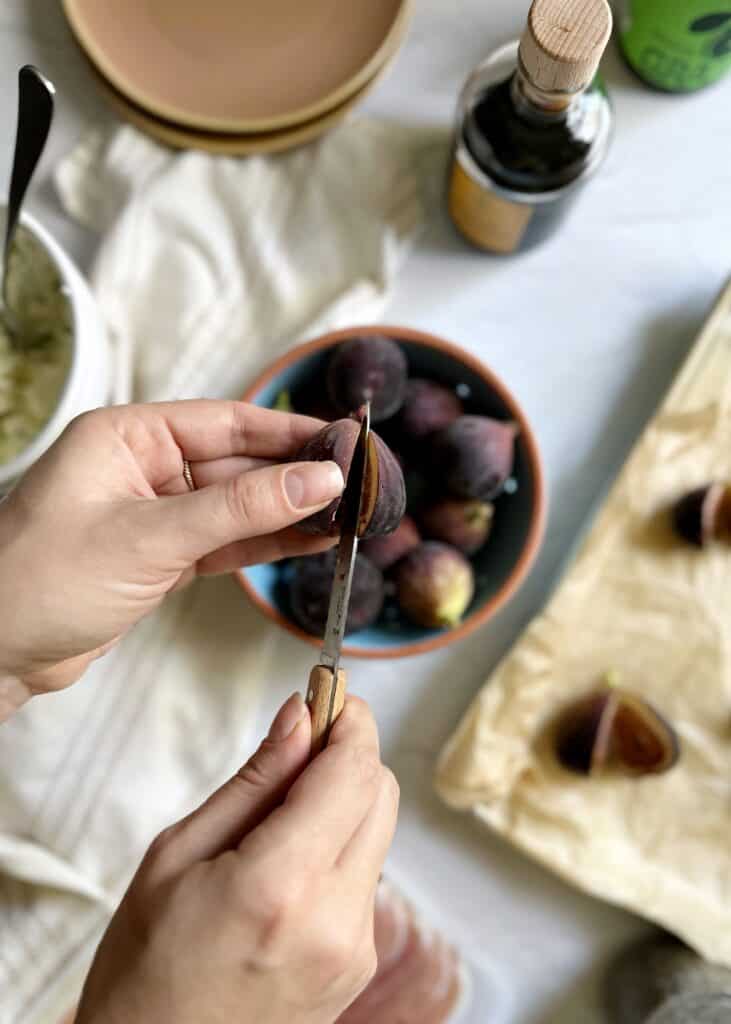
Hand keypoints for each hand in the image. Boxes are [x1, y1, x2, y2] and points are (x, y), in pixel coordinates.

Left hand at [0, 401, 342, 713]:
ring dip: (288, 513)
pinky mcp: (159, 558)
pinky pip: (224, 542)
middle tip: (359, 486)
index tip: (345, 441)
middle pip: (238, 464)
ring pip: (236, 507)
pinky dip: (263, 544)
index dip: (290, 431)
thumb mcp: (151, 537)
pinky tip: (307, 542)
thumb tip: (319, 480)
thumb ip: (240, 509)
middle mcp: (142, 467)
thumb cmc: (40, 581)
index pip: (227, 422)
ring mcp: (153, 514)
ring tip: (347, 517)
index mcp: (128, 437)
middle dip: (297, 477)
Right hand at [75, 694, 398, 1023]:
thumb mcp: (178, 855)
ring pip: (378, 832)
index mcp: (282, 885)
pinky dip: (339, 847)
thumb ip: (254, 780)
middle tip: (303, 740)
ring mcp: (355, 949)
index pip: (353, 771)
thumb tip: (300, 717)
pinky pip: (365, 876)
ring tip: (279, 815)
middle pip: (381, 794)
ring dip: (344, 801)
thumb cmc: (144, 967)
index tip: (330, 692)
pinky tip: (288, 862)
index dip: (350, 719)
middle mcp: (336, 919)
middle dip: (349, 754)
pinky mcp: (359, 965)